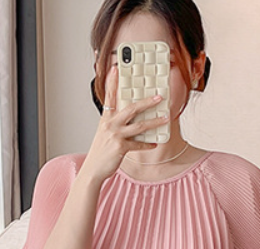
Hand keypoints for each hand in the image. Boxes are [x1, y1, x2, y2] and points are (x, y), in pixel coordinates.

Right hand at [79, 65, 169, 184]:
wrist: (93, 169)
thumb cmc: (100, 151)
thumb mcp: (104, 133)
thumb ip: (115, 123)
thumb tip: (131, 118)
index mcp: (106, 118)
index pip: (110, 96)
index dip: (112, 82)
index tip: (116, 68)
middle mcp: (110, 124)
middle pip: (131, 108)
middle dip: (147, 102)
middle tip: (159, 96)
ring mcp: (115, 135)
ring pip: (139, 125)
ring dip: (154, 122)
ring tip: (165, 118)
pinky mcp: (120, 147)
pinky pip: (138, 144)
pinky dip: (147, 144)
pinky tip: (154, 144)